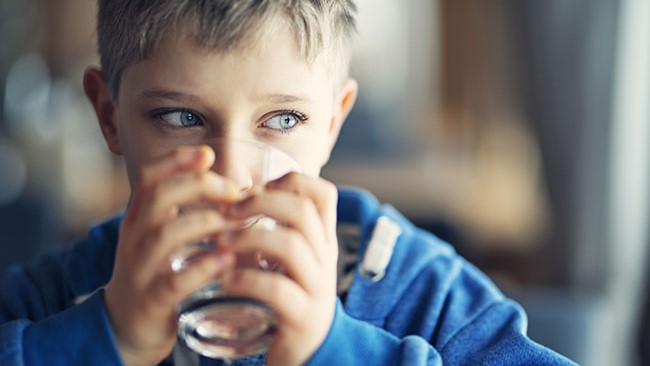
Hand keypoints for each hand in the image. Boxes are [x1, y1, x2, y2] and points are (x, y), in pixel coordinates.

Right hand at [103, 146, 237, 365]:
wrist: (127, 325)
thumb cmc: (156, 272)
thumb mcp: (164, 235)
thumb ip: (188, 209)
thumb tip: (235, 185)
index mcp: (139, 217)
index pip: (149, 177)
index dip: (176, 160)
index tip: (208, 154)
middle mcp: (135, 237)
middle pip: (159, 197)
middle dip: (199, 186)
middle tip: (233, 190)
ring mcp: (140, 268)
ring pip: (166, 234)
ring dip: (206, 223)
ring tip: (235, 223)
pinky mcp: (152, 300)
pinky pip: (175, 280)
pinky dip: (203, 268)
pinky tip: (227, 260)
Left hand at [220, 173, 338, 365]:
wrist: (311, 352)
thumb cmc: (291, 298)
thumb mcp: (291, 260)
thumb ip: (275, 230)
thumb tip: (236, 196)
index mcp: (322, 239)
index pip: (323, 193)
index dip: (292, 180)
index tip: (259, 187)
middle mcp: (325, 258)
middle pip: (303, 211)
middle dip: (261, 203)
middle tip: (230, 211)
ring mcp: (317, 287)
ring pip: (292, 245)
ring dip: (249, 238)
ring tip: (222, 243)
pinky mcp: (303, 316)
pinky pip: (278, 289)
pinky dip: (247, 279)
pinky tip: (226, 278)